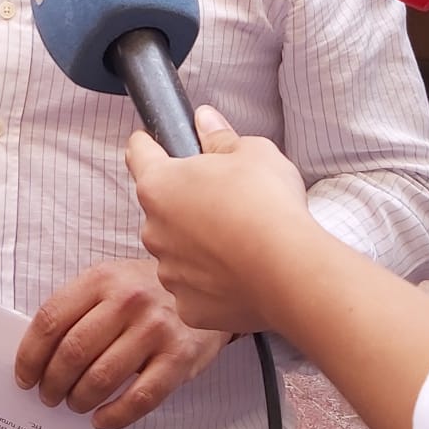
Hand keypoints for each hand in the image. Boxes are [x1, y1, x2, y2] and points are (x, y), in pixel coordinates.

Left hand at [13, 251, 230, 428]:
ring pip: (101, 378)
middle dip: (52, 383)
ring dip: (79, 400)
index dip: (30, 355)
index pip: (51, 319)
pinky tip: (101, 419)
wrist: (205, 292)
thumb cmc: (144, 293)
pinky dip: (114, 416)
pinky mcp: (179, 357)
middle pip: (72, 352)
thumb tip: (37, 359)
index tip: (24, 378)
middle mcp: (128, 300)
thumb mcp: (110, 284)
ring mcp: (156, 328)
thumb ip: (78, 310)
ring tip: (75, 405)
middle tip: (49, 397)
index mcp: (102, 278)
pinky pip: (139, 399)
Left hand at [125, 105, 315, 336]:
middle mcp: (153, 229)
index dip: (151, 143)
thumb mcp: (251, 151)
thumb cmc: (268, 205)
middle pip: (160, 207)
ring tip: (238, 240)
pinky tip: (240, 274)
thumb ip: (219, 136)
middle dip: (185, 201)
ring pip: (176, 250)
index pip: (138, 152)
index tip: (163, 143)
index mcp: (159, 184)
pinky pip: (194, 288)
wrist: (290, 272)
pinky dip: (211, 282)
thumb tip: (204, 121)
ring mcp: (169, 272)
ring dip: (196, 244)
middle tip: (224, 198)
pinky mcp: (189, 307)